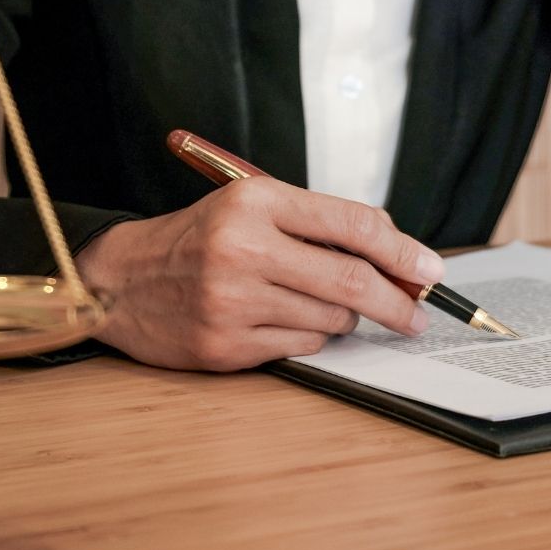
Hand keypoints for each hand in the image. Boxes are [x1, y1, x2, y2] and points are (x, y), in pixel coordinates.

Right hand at [74, 178, 444, 370]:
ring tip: (312, 303)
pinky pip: (302, 347)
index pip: (352, 224)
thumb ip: (317, 224)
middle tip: (415, 314)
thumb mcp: (250, 209)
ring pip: (331, 320)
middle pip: (353, 282)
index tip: (430, 271)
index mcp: (255, 202)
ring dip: (342, 318)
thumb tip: (397, 255)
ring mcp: (233, 301)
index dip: (403, 251)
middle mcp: (244, 248)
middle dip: (397, 302)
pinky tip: (281, 321)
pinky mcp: (225, 345)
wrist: (120, 280)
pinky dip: (308, 338)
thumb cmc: (197, 240)